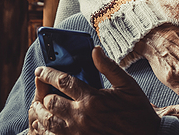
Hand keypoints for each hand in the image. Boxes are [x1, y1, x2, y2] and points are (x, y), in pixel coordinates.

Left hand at [31, 46, 160, 134]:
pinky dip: (48, 130)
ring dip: (42, 113)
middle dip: (44, 94)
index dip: (47, 74)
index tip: (40, 70)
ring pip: (48, 122)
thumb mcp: (128, 86)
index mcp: (92, 99)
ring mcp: (78, 133)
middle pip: (50, 102)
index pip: (62, 81)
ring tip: (40, 107)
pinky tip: (50, 125)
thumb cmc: (138, 112)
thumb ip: (109, 67)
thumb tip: (95, 51)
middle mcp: (81, 117)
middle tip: (42, 90)